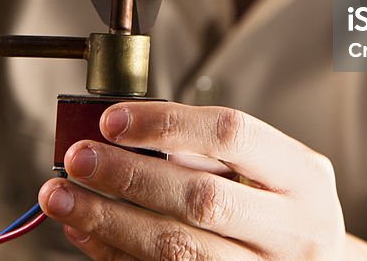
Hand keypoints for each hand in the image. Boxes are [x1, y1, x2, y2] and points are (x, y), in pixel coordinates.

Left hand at [38, 102, 353, 259]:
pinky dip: (117, 254)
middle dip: (129, 176)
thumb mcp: (276, 170)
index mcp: (304, 178)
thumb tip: (127, 134)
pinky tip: (86, 232)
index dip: (168, 123)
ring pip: (178, 250)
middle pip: (200, 198)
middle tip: (78, 158)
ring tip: (63, 198)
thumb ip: (212, 152)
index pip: (233, 135)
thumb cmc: (287, 209)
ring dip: (110, 221)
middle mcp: (294, 230)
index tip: (113, 119)